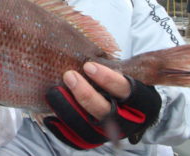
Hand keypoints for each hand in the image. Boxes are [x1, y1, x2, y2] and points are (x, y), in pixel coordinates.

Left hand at [43, 63, 161, 149]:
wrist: (132, 111)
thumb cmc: (124, 85)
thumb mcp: (131, 74)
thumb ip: (117, 65)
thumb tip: (98, 50)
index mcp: (140, 100)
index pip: (124, 89)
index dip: (107, 79)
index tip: (89, 65)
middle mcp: (126, 119)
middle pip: (104, 110)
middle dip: (85, 94)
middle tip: (69, 75)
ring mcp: (109, 132)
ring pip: (89, 127)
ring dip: (69, 109)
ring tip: (54, 92)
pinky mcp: (95, 139)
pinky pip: (77, 139)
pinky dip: (62, 129)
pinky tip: (49, 116)